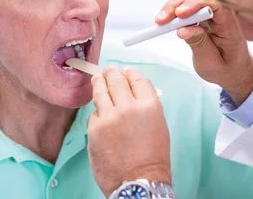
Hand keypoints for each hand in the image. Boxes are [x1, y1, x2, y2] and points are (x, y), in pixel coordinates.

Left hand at [87, 66, 170, 196]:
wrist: (138, 182)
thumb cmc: (152, 159)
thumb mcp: (158, 126)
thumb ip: (145, 106)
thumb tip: (133, 94)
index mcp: (149, 106)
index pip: (138, 79)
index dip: (131, 73)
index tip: (127, 71)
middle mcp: (128, 107)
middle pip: (117, 80)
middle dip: (112, 73)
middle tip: (109, 71)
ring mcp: (109, 117)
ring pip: (100, 91)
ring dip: (99, 82)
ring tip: (98, 78)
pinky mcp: (94, 128)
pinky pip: (94, 113)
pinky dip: (97, 111)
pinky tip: (100, 112)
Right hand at [157, 0, 252, 105]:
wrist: (233, 71)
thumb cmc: (225, 68)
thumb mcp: (211, 62)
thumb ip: (199, 44)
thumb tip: (182, 30)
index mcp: (229, 26)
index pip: (216, 5)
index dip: (197, 5)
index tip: (180, 14)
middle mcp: (222, 14)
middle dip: (179, 4)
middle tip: (162, 20)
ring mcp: (212, 12)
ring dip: (174, 5)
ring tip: (161, 20)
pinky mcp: (203, 13)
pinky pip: (188, 3)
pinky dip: (175, 9)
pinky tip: (166, 18)